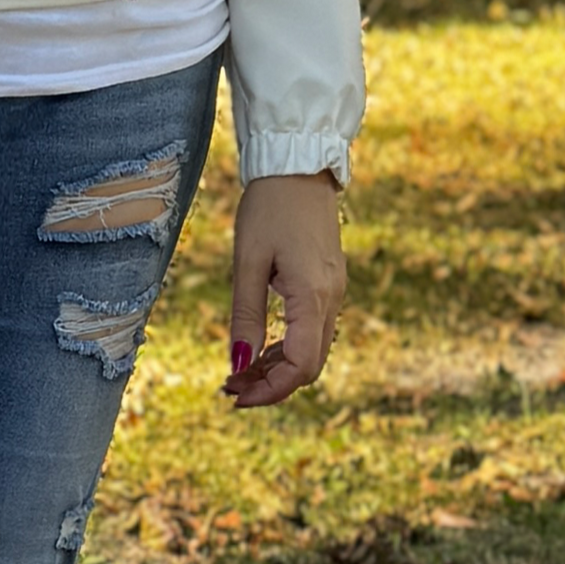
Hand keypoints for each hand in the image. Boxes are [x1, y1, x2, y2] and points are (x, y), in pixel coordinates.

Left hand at [220, 172, 345, 410]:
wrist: (297, 168)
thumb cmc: (268, 209)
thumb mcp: (248, 262)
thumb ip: (245, 315)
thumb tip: (238, 364)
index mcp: (312, 296)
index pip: (300, 365)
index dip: (269, 390)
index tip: (235, 395)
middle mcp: (331, 299)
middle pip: (309, 365)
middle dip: (271, 384)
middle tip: (231, 388)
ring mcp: (333, 292)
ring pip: (312, 349)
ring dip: (277, 368)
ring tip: (238, 372)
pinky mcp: (327, 283)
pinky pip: (312, 329)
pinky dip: (286, 346)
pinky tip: (258, 348)